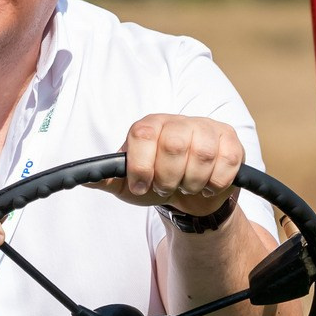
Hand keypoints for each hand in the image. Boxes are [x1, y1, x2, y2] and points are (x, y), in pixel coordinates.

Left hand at [103, 114, 247, 215]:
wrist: (192, 193)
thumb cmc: (159, 182)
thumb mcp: (130, 185)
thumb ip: (108, 179)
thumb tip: (85, 178)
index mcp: (150, 126)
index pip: (143, 135)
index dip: (141, 165)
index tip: (141, 186)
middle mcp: (178, 121)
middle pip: (174, 144)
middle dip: (169, 177)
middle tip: (167, 187)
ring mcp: (206, 128)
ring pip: (203, 154)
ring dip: (192, 182)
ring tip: (187, 186)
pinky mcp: (230, 140)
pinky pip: (227, 161)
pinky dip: (215, 182)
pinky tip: (207, 186)